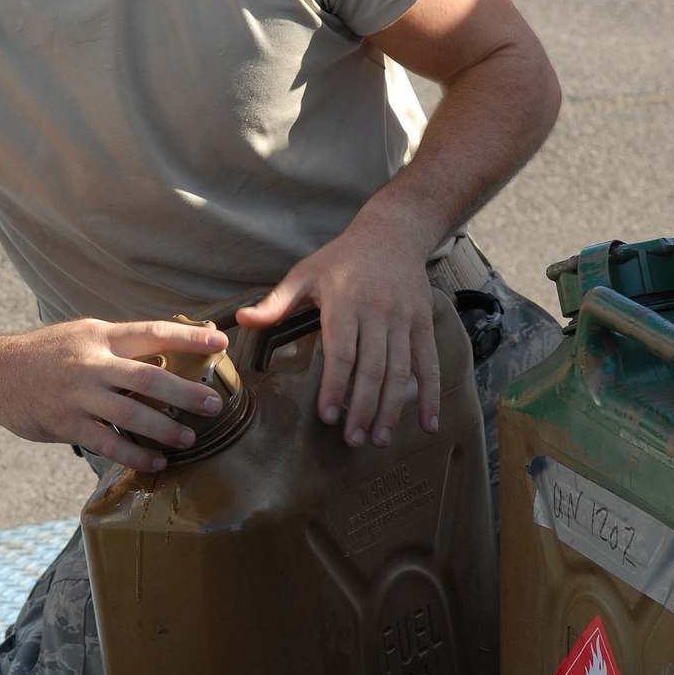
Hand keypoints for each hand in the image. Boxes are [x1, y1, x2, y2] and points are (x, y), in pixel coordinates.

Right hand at [0, 317, 228, 471]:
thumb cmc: (46, 354)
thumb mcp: (82, 335)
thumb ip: (119, 346)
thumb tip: (167, 358)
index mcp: (100, 335)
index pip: (151, 332)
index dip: (188, 337)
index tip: (220, 342)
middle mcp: (90, 362)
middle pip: (147, 377)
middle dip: (185, 392)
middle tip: (214, 404)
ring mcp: (77, 395)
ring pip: (129, 414)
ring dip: (164, 428)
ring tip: (189, 439)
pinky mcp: (64, 423)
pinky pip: (106, 443)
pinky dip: (134, 454)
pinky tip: (155, 462)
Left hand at [235, 218, 439, 448]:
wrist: (391, 234)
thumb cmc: (342, 258)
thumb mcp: (304, 274)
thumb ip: (276, 303)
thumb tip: (241, 320)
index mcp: (345, 303)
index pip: (341, 352)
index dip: (334, 386)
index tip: (327, 416)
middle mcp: (378, 313)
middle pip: (373, 368)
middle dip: (363, 408)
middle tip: (353, 440)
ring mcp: (404, 320)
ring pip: (401, 372)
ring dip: (392, 409)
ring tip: (379, 439)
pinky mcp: (423, 324)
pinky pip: (429, 364)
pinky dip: (431, 396)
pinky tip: (427, 425)